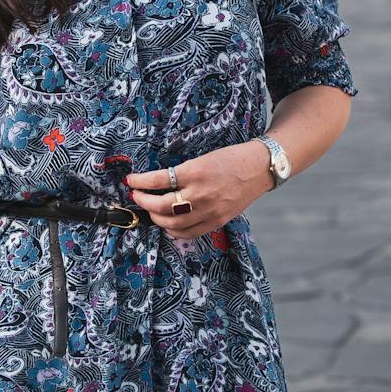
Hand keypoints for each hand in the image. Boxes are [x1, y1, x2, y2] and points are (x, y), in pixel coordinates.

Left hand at [124, 143, 270, 239]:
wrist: (259, 168)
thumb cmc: (231, 158)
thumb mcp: (203, 158)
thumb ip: (183, 173)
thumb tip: (157, 183)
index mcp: (196, 171)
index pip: (159, 179)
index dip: (141, 182)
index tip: (131, 181)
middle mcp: (201, 193)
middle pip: (162, 205)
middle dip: (144, 202)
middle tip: (137, 196)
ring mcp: (210, 210)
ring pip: (173, 223)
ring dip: (156, 217)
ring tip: (151, 209)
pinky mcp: (217, 221)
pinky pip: (189, 232)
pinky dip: (174, 231)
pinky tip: (168, 224)